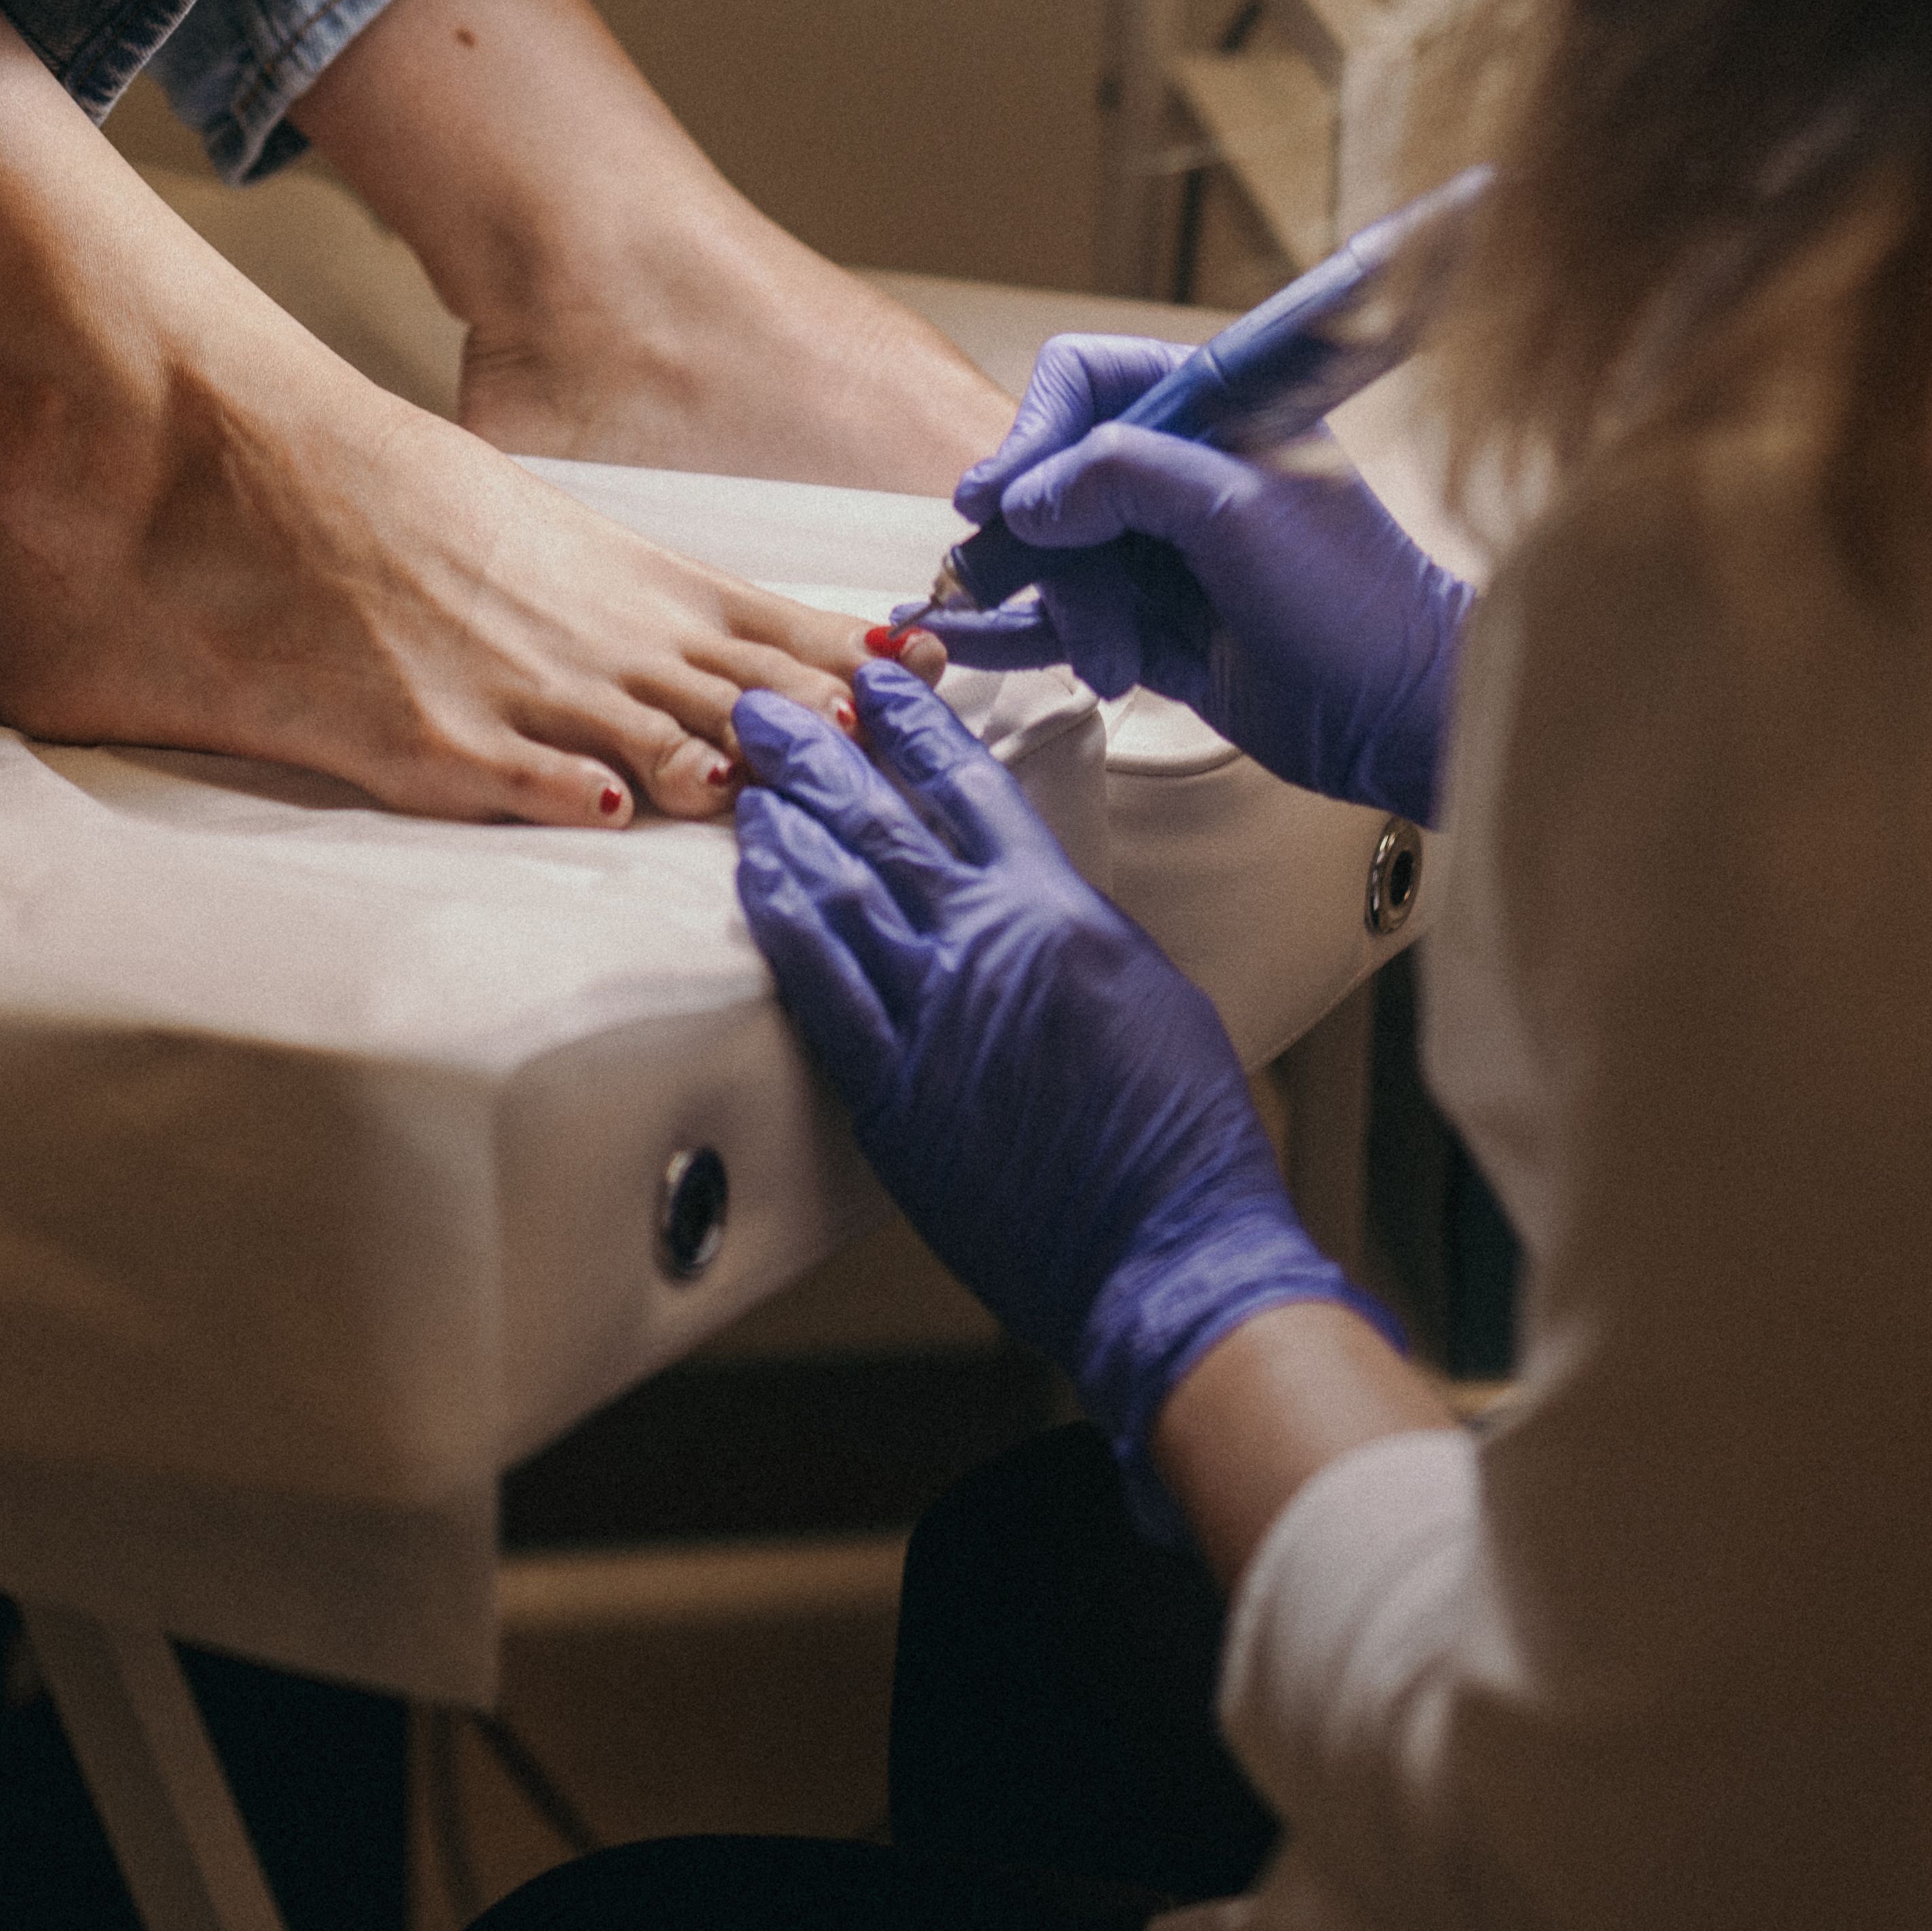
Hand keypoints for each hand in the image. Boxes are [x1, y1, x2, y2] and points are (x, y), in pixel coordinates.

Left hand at [732, 664, 1355, 1510]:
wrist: (1171, 1249)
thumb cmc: (1183, 1137)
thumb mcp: (1148, 992)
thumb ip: (1075, 932)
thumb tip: (1028, 899)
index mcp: (1062, 911)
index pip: (969, 788)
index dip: (912, 726)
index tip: (874, 680)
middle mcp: (990, 945)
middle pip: (882, 822)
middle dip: (818, 753)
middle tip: (765, 708)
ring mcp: (935, 1017)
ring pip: (838, 889)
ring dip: (786, 825)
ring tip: (748, 781)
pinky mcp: (894, 1094)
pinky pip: (820, 985)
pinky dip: (781, 918)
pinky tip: (755, 879)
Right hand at [929, 338, 1472, 823]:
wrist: (1398, 718)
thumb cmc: (1350, 601)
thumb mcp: (1235, 511)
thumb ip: (1121, 475)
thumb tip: (1025, 501)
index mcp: (1210, 409)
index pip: (1083, 379)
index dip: (1033, 431)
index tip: (999, 496)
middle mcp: (1177, 470)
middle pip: (1052, 475)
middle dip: (1046, 545)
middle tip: (1042, 591)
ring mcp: (1160, 549)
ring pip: (1052, 556)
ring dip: (1062, 611)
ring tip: (1111, 661)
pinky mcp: (1149, 622)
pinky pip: (1057, 617)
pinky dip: (1014, 632)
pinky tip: (961, 643)